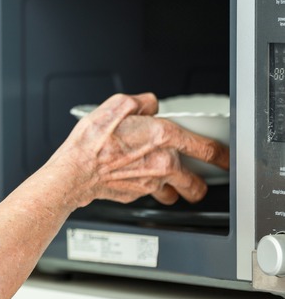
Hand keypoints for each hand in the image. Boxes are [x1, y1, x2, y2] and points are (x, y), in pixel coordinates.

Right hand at [48, 93, 229, 205]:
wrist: (73, 173)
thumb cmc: (91, 142)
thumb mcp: (116, 106)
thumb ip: (141, 102)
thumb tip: (149, 105)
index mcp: (162, 137)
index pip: (205, 148)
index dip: (221, 155)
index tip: (225, 158)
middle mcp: (162, 163)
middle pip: (197, 183)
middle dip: (200, 183)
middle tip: (197, 180)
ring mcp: (151, 183)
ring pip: (176, 194)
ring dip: (175, 190)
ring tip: (168, 183)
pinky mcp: (136, 195)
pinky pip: (151, 194)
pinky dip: (148, 189)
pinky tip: (135, 178)